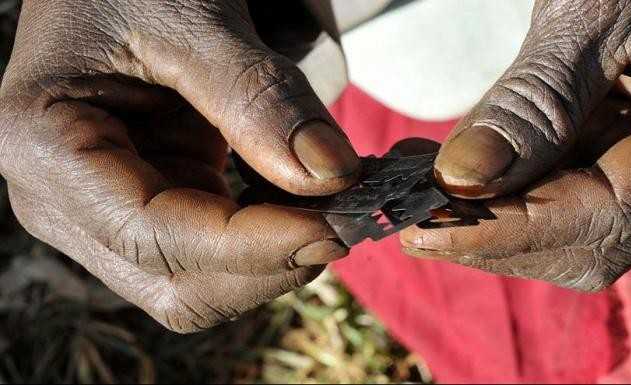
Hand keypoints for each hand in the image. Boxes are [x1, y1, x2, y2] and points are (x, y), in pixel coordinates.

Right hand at [0, 0, 358, 331]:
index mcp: (45, 150)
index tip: (332, 228)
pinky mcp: (151, 204)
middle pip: (176, 284)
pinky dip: (266, 237)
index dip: (252, 246)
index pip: (155, 237)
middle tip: (341, 221)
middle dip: (265, 265)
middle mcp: (65, 201)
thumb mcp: (189, 18)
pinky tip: (300, 198)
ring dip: (272, 258)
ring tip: (328, 205)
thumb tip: (330, 175)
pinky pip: (213, 251)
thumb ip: (257, 97)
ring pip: (200, 281)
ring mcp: (108, 211)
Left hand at [402, 0, 630, 290]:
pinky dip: (501, 189)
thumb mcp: (595, 10)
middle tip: (409, 219)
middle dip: (492, 237)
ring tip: (416, 193)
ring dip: (487, 217)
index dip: (511, 231)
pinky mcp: (621, 148)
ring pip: (569, 226)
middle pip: (588, 238)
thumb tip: (462, 179)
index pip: (611, 214)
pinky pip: (562, 189)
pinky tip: (448, 172)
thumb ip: (536, 99)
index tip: (425, 232)